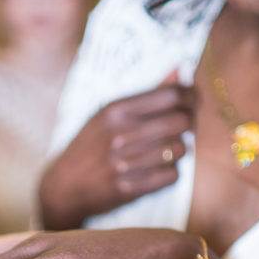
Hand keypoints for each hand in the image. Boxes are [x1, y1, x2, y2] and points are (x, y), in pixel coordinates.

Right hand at [39, 73, 195, 229]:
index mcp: (115, 110)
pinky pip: (172, 175)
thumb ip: (147, 94)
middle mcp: (120, 135)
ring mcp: (125, 163)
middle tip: (187, 124)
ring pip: (180, 150)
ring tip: (169, 148)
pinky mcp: (131, 188)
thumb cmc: (90, 145)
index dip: (190, 95)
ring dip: (181, 149)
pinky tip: (160, 168)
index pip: (170, 95)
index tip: (193, 99)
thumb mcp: (108, 114)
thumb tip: (179, 70)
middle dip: (190, 121)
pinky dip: (172, 171)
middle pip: (180, 121)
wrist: (65, 186)